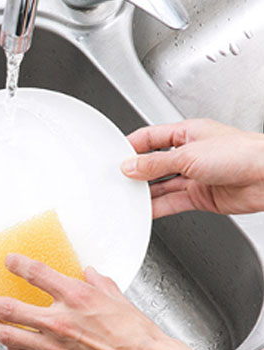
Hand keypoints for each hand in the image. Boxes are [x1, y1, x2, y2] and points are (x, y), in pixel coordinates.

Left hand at [0, 253, 191, 349]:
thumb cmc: (138, 337)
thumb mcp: (119, 300)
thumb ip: (99, 284)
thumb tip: (89, 274)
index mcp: (77, 297)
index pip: (36, 273)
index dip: (17, 265)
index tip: (9, 261)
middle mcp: (60, 320)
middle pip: (8, 307)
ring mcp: (53, 346)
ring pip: (8, 334)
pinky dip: (13, 347)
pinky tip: (12, 344)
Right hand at [121, 119, 263, 217]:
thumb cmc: (242, 154)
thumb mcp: (188, 155)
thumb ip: (155, 164)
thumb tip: (129, 166)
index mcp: (188, 133)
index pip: (150, 138)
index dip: (130, 147)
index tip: (113, 158)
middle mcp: (190, 154)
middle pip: (153, 164)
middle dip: (135, 172)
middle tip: (116, 181)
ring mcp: (194, 176)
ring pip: (160, 186)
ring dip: (144, 193)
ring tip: (126, 198)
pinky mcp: (199, 196)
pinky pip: (170, 202)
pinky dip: (156, 208)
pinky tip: (144, 211)